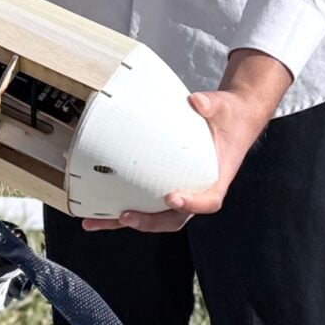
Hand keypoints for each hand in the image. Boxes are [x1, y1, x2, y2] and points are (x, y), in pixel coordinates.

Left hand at [82, 48, 291, 233]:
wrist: (230, 120)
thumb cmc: (228, 117)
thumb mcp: (224, 107)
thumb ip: (211, 104)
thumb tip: (197, 102)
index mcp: (217, 177)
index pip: (208, 201)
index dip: (191, 204)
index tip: (172, 198)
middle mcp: (197, 190)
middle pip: (175, 218)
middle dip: (149, 221)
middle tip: (126, 216)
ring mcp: (179, 191)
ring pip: (154, 216)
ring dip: (124, 221)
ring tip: (94, 222)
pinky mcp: (163, 185)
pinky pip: (143, 200)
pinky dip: (119, 206)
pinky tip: (96, 208)